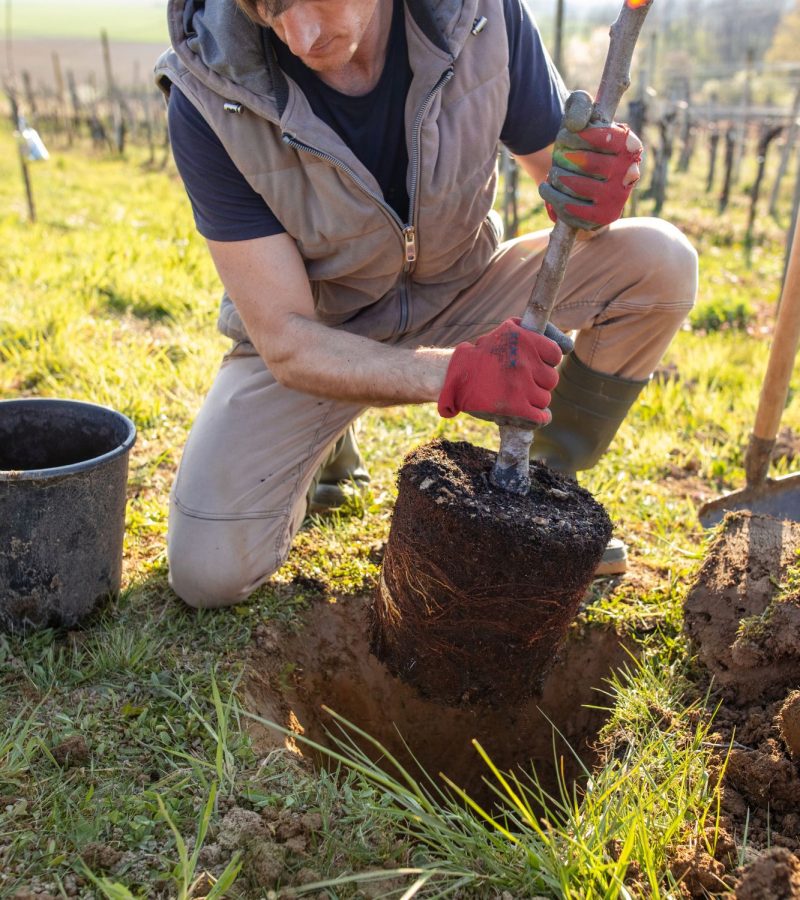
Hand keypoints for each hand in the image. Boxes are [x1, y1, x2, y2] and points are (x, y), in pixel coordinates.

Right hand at [438, 318, 572, 424]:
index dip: (546, 362)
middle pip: (551, 379)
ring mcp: (520, 385)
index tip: (536, 364)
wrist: (453, 376)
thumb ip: (537, 331)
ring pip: (545, 399)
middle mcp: (524, 361)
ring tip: (520, 397)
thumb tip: (568, 346)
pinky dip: (540, 419)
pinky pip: (540, 416)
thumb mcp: (508, 329)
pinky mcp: (514, 407)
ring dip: (535, 400)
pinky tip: (535, 416)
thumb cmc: (483, 353)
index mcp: (524, 339)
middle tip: (524, 382)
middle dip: (539, 382)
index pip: (555, 355)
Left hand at [539, 102, 642, 230]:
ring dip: (556, 176)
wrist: (581, 182)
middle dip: (563, 157)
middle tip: (558, 156)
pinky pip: (570, 208)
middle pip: (585, 163)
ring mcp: (617, 199)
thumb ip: (579, 105)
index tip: (563, 136)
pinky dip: (552, 196)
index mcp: (629, 145)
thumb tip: (576, 125)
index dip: (575, 136)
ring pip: (574, 185)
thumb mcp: (581, 115)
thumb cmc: (581, 144)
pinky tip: (547, 188)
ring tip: (554, 172)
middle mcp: (629, 172)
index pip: (602, 137)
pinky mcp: (602, 218)